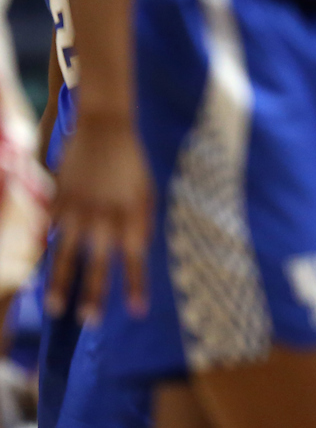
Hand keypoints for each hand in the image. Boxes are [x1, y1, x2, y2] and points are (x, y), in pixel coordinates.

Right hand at [47, 114, 152, 322]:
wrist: (106, 127)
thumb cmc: (131, 162)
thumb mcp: (146, 191)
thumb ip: (141, 222)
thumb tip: (138, 249)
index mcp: (133, 215)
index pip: (136, 258)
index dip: (136, 285)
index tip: (137, 311)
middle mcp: (106, 217)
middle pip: (100, 263)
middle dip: (96, 295)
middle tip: (92, 322)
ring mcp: (79, 210)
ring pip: (66, 255)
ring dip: (61, 284)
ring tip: (56, 309)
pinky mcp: (58, 201)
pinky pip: (48, 233)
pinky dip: (43, 253)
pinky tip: (35, 274)